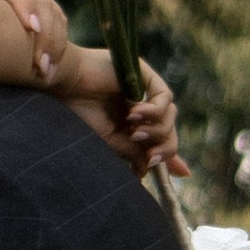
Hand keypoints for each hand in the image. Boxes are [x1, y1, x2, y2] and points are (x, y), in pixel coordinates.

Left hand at [0, 0, 71, 74]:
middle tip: (41, 60)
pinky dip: (57, 49)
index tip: (31, 28)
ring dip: (52, 45)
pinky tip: (50, 74)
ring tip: (44, 73)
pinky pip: (59, 25)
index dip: (24, 4)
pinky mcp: (45, 8)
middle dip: (45, 30)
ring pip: (52, 13)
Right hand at [35, 47, 185, 185]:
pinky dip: (154, 111)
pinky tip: (134, 114)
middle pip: (169, 128)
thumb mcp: (111, 141)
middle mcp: (141, 106)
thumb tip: (148, 169)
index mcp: (133, 123)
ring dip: (156, 130)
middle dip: (165, 147)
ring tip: (135, 134)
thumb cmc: (81, 112)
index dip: (171, 155)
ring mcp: (145, 90)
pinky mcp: (146, 75)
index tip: (182, 173)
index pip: (161, 138)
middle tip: (150, 157)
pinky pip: (165, 97)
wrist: (67, 86)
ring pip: (170, 115)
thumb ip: (134, 153)